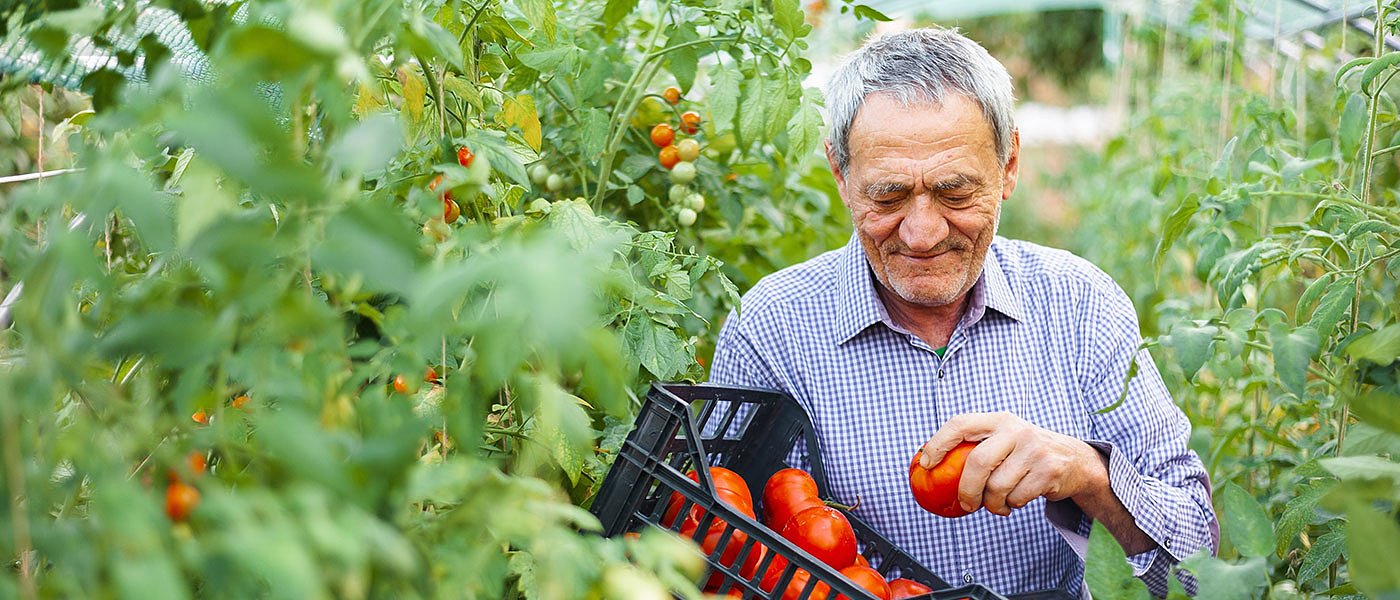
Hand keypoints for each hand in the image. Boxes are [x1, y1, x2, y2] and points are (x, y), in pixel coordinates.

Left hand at [918, 412, 1108, 516]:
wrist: (1075, 461)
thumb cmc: (1026, 452)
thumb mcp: (1005, 439)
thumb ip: (978, 446)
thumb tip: (933, 467)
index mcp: (999, 420)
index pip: (960, 424)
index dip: (938, 443)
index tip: (926, 464)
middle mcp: (1016, 431)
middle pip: (978, 462)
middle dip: (967, 489)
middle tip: (964, 504)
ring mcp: (1034, 450)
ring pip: (997, 486)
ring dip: (992, 503)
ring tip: (997, 503)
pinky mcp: (1048, 471)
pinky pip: (1016, 498)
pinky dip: (1010, 505)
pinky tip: (1015, 501)